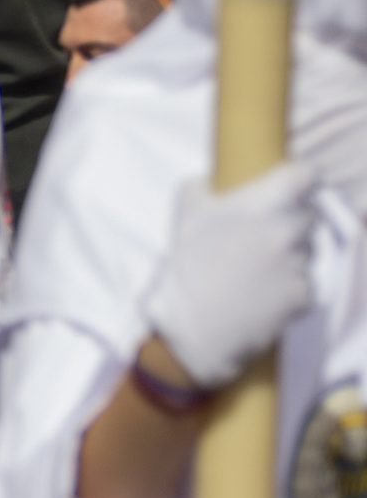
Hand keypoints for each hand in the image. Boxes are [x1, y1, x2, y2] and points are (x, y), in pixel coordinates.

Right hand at [144, 162, 316, 389]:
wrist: (196, 323)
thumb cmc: (188, 262)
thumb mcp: (186, 210)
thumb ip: (208, 186)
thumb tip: (218, 181)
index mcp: (266, 203)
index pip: (308, 174)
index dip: (300, 178)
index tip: (291, 185)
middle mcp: (291, 230)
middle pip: (309, 214)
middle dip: (291, 220)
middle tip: (262, 233)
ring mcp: (302, 264)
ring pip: (308, 249)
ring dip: (291, 253)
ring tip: (256, 268)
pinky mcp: (306, 294)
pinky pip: (305, 281)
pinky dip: (289, 285)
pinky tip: (261, 292)